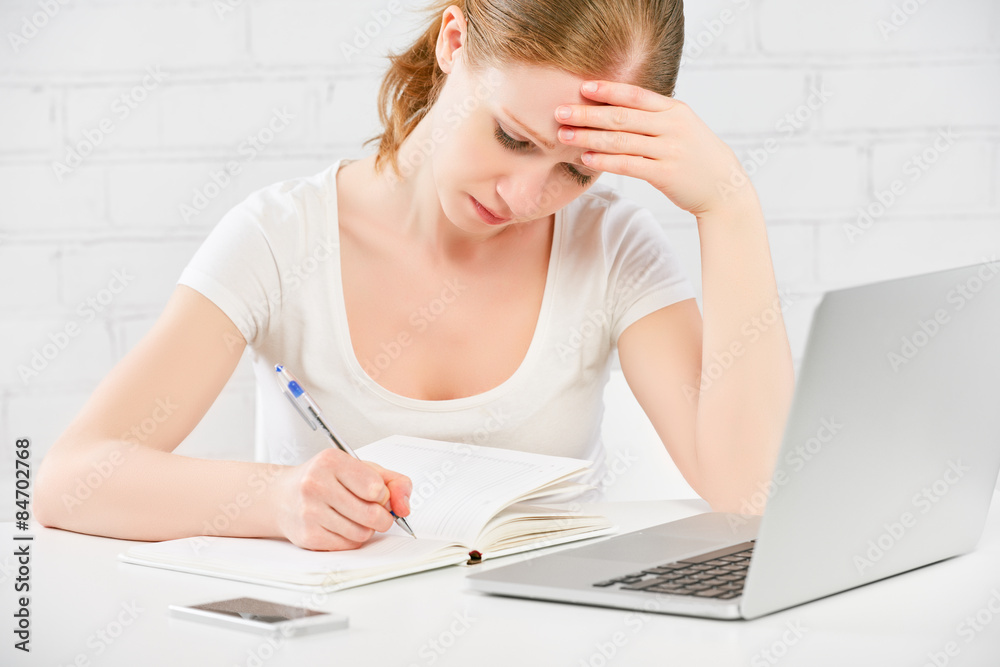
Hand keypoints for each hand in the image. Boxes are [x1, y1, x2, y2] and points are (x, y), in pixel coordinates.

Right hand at [274, 448, 411, 550]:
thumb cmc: (325, 480)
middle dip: (382, 517)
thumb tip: (405, 507)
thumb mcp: (361, 468)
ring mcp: (309, 512)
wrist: (282, 497)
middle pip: (372, 515)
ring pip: (362, 533)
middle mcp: (316, 484)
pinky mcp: (308, 536)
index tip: (376, 493)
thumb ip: (393, 482)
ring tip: (354, 516)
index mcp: (331, 461)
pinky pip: (348, 545)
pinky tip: (341, 525)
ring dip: (367, 528)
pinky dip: (353, 538)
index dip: (383, 495)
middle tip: (375, 511)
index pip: (376, 488)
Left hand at [555, 80, 754, 216]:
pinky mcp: (665, 174)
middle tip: (560, 112)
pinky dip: (604, 161)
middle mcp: (672, 126)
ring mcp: (669, 150)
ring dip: (589, 137)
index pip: (635, 95)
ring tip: (564, 136)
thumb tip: (614, 108)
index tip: (582, 87)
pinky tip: (585, 159)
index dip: (607, 90)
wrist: (723, 187)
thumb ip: (653, 117)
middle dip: (588, 113)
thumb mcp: (681, 127)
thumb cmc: (695, 156)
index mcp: (674, 110)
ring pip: (621, 141)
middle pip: (622, 116)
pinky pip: (628, 165)